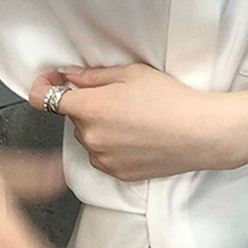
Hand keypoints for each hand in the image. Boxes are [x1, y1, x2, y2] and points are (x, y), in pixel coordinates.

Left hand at [29, 64, 234, 181]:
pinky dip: (114, 147)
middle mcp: (91, 137)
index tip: (53, 83)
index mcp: (91, 108)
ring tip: (136, 120)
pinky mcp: (118, 174)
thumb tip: (69, 76)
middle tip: (121, 98)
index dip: (46, 87)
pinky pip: (104, 157)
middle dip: (89, 106)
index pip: (45, 100)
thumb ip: (93, 75)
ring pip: (90, 138)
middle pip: (75, 117)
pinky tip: (139, 137)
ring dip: (101, 128)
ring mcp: (104, 159)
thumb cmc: (174, 101)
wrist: (203, 133)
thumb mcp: (133, 74)